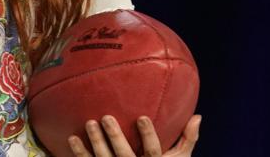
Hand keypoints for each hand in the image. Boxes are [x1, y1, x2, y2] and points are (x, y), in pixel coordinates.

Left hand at [69, 115, 200, 156]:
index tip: (141, 117)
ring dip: (95, 143)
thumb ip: (188, 139)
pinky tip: (71, 140)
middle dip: (114, 137)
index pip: (152, 152)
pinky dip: (80, 154)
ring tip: (88, 123)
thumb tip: (198, 116)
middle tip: (105, 117)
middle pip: (123, 156)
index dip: (147, 136)